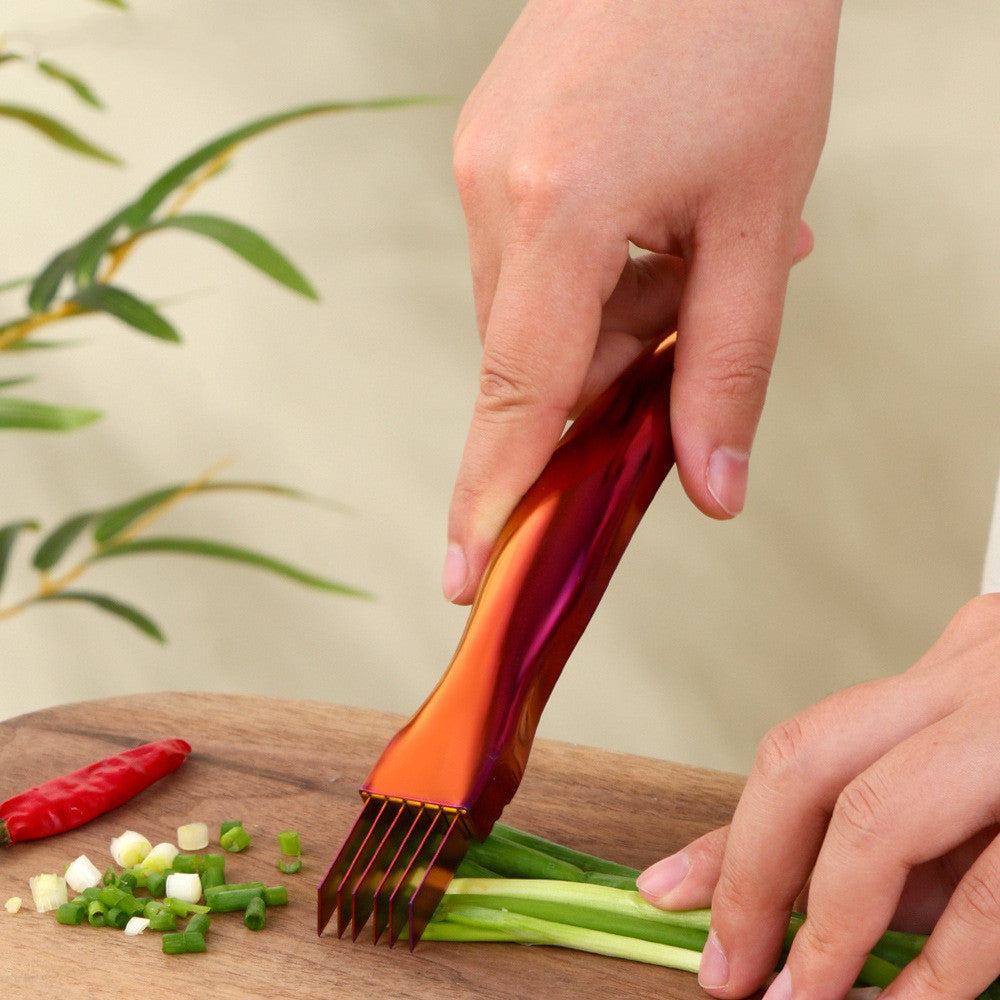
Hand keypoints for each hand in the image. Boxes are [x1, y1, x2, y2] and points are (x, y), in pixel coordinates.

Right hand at [443, 0, 841, 602]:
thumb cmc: (746, 35)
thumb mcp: (761, 220)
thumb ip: (730, 365)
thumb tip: (712, 483)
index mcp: (559, 210)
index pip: (518, 392)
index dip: (491, 493)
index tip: (464, 570)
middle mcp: (493, 189)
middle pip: (533, 357)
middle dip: (610, 374)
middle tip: (694, 325)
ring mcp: (478, 160)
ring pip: (531, 309)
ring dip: (608, 316)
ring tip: (693, 245)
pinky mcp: (486, 143)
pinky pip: (523, 254)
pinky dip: (587, 272)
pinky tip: (653, 221)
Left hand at [637, 594, 999, 999]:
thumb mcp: (982, 777)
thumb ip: (911, 834)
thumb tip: (788, 908)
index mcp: (957, 669)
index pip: (806, 747)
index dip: (731, 834)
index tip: (670, 896)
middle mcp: (986, 678)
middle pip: (812, 762)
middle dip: (754, 874)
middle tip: (727, 969)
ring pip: (884, 819)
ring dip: (827, 928)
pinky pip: (997, 894)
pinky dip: (944, 967)